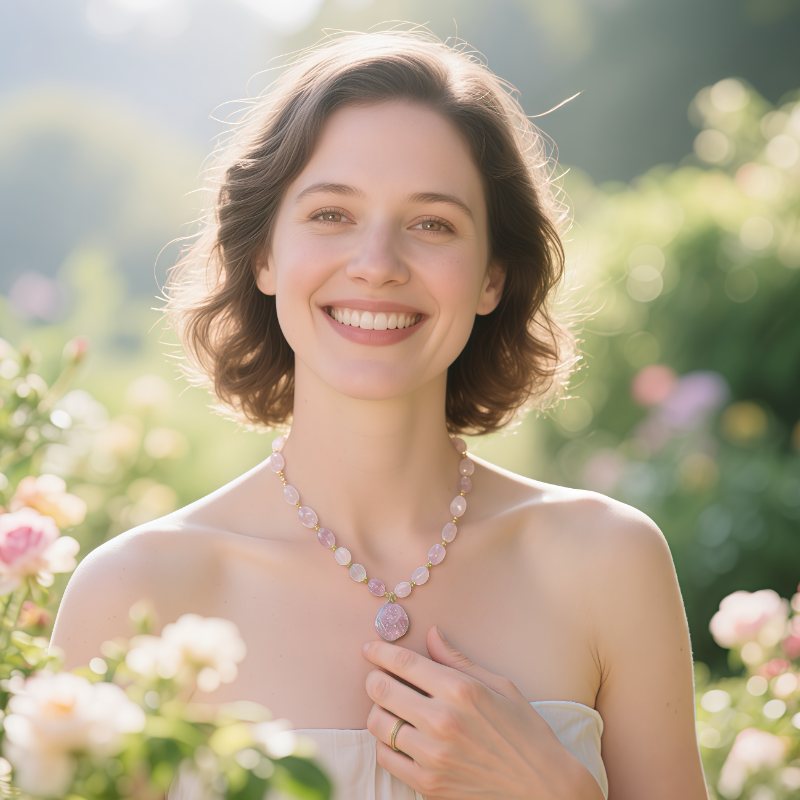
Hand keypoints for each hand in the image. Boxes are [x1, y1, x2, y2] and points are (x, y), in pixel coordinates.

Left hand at [363, 626, 603, 799]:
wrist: (542, 786)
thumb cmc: (524, 731)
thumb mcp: (498, 685)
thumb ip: (457, 659)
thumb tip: (431, 635)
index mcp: (460, 690)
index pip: (404, 662)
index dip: (380, 651)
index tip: (370, 648)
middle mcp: (442, 720)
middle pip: (381, 690)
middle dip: (374, 678)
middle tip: (378, 677)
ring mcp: (433, 755)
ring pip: (378, 724)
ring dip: (379, 711)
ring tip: (391, 708)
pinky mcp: (428, 784)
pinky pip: (386, 757)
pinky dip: (386, 743)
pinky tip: (399, 737)